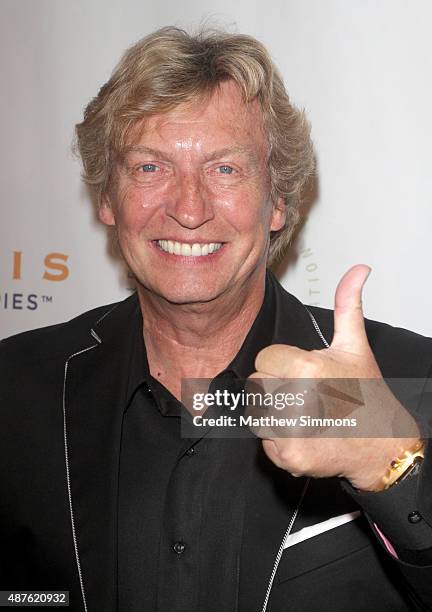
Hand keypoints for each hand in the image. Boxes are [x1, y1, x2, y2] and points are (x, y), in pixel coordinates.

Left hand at [250, 265, 419, 490]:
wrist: (381, 444)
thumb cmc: (366, 392)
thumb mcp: (355, 345)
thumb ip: (347, 305)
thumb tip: (359, 269)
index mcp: (306, 366)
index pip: (264, 359)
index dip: (282, 365)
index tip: (303, 374)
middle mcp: (297, 398)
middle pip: (258, 385)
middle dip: (276, 388)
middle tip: (305, 395)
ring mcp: (292, 430)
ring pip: (257, 413)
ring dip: (275, 415)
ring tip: (305, 414)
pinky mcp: (290, 457)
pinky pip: (265, 443)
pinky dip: (280, 442)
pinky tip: (305, 436)